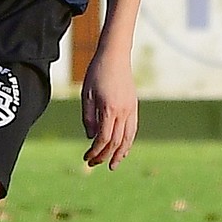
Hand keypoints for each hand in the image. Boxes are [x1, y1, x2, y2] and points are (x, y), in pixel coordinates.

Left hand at [81, 52, 137, 169]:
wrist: (115, 56)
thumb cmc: (97, 73)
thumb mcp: (86, 95)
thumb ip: (88, 117)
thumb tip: (91, 137)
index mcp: (109, 109)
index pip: (104, 138)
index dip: (95, 151)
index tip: (86, 157)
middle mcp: (123, 111)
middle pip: (116, 142)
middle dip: (105, 155)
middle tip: (94, 164)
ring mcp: (131, 109)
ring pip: (128, 138)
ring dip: (120, 154)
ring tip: (113, 165)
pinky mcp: (134, 106)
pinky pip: (133, 129)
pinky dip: (128, 142)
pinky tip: (123, 149)